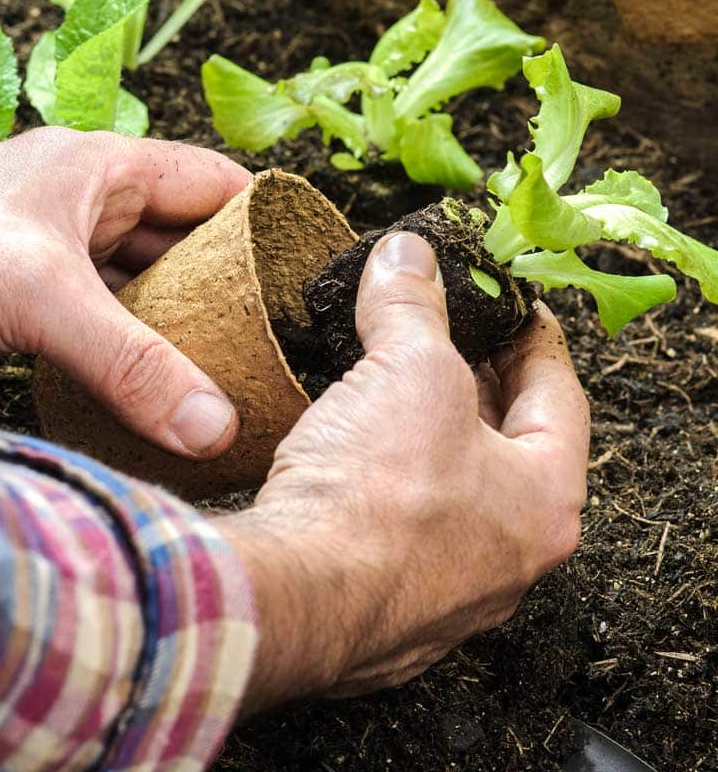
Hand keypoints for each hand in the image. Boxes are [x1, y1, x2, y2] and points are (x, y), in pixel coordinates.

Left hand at [0, 129, 250, 457]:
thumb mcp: (40, 299)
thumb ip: (132, 363)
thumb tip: (216, 426)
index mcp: (105, 169)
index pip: (216, 185)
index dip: (267, 222)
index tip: (306, 278)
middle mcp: (86, 202)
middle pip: (185, 239)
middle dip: (228, 285)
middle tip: (274, 343)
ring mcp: (55, 248)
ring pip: (143, 281)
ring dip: (178, 321)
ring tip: (227, 371)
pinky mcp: (26, 293)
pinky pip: (102, 315)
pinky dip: (131, 345)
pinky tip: (152, 384)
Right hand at [217, 233, 589, 711]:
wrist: (296, 596)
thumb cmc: (380, 495)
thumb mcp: (408, 369)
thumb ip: (413, 305)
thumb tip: (406, 254)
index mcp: (544, 501)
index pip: (559, 398)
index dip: (534, 340)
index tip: (514, 309)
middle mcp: (507, 556)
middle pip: (504, 447)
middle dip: (473, 385)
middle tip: (448, 338)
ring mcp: (445, 589)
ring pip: (446, 491)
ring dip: (423, 436)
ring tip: (391, 384)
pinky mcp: (384, 601)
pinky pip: (397, 525)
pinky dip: (382, 481)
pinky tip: (348, 451)